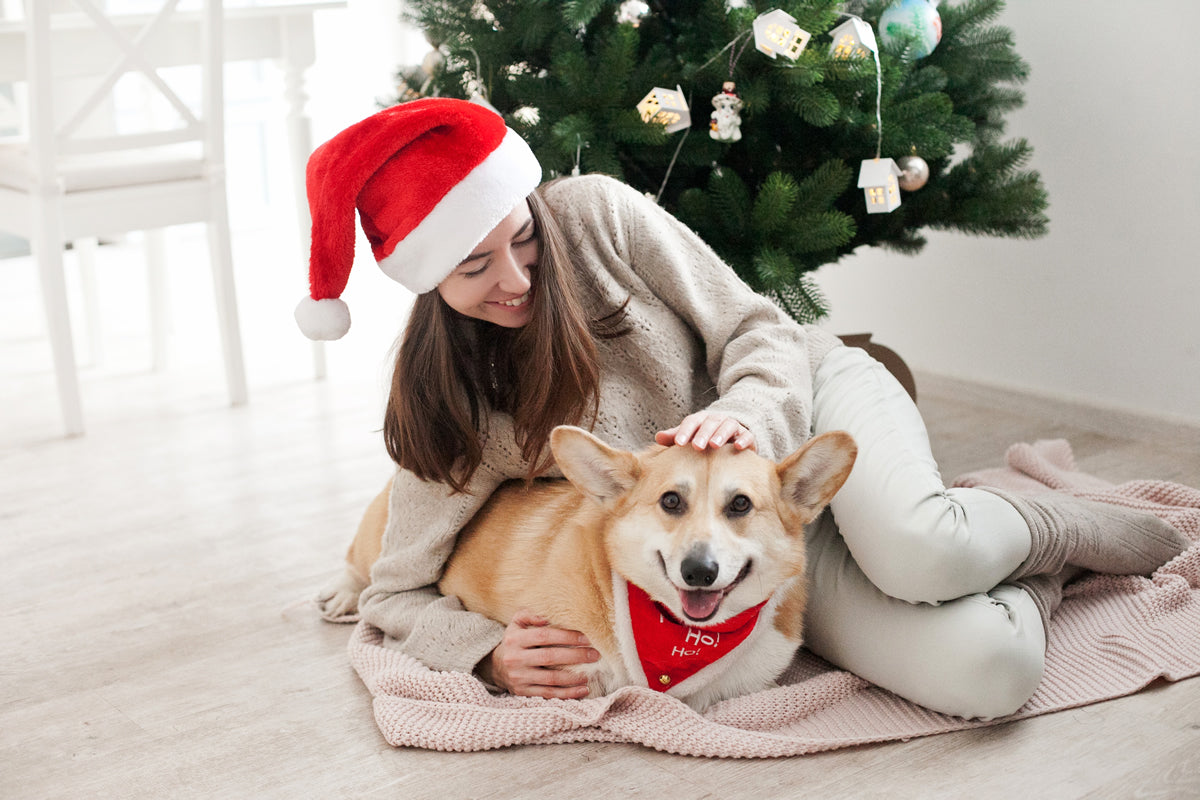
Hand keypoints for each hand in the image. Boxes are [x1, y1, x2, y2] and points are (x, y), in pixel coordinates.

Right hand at [479, 610, 599, 699]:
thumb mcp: (517, 623)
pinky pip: (549, 694)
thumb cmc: (515, 640)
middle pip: (550, 657)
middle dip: (576, 656)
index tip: (586, 639)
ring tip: (590, 673)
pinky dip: (568, 694)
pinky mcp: (523, 692)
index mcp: (515, 639)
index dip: (566, 637)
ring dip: (574, 677)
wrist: (497, 666)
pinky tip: (583, 690)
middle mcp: (515, 658)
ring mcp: (519, 677)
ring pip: (551, 679)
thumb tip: (546, 617)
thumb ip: (530, 614)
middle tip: (594, 655)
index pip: (544, 636)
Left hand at [656, 412, 755, 451]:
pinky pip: (746, 435)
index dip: (684, 432)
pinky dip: (743, 439)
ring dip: (721, 435)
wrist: (733, 434)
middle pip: (709, 423)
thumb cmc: (705, 437)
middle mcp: (716, 420)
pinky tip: (738, 446)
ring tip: (714, 445)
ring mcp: (733, 426)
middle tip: (697, 446)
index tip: (677, 443)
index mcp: (701, 419)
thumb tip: (658, 437)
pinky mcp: (746, 435)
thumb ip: (675, 436)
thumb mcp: (690, 435)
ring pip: (727, 426)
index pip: (691, 422)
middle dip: (703, 434)